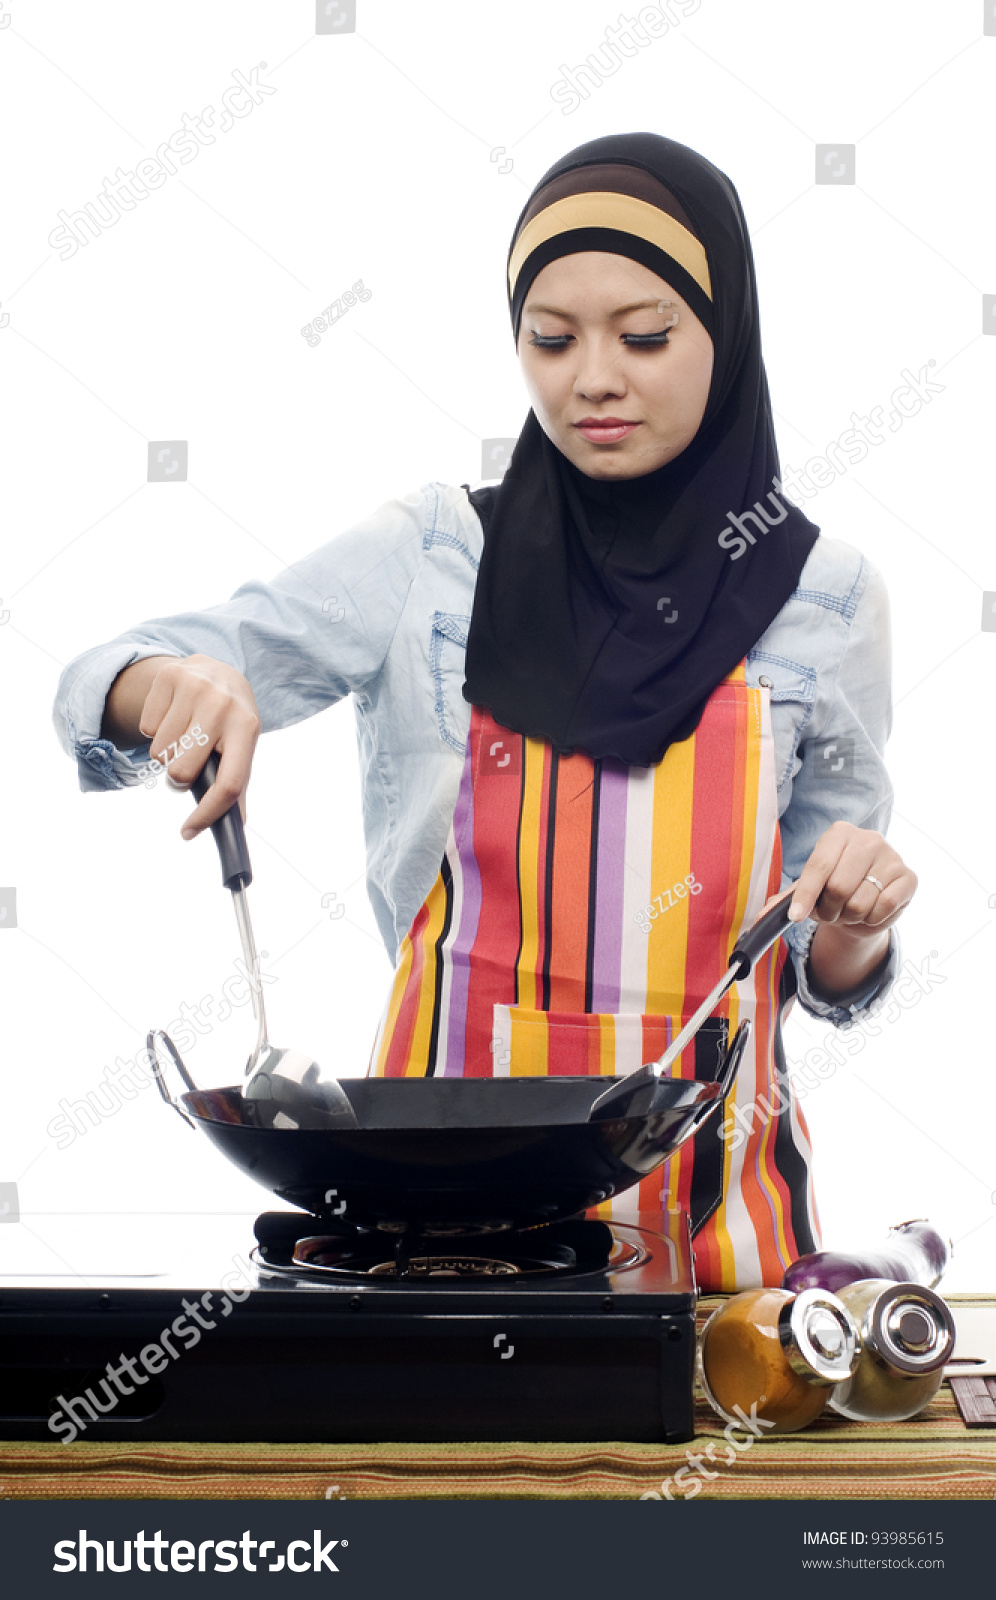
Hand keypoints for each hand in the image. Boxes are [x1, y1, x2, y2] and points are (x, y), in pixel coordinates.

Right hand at [136, 654, 260, 839]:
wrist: (217, 671)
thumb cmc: (231, 720)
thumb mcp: (242, 747)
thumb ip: (237, 784)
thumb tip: (236, 826)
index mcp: (247, 728)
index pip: (228, 784)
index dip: (207, 814)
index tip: (188, 832)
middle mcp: (222, 705)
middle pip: (181, 772)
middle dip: (179, 778)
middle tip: (187, 762)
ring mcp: (195, 687)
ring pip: (159, 752)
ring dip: (167, 752)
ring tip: (183, 734)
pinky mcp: (169, 675)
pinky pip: (146, 728)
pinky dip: (155, 730)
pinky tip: (173, 716)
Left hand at [784, 821, 915, 937]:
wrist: (869, 901)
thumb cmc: (834, 890)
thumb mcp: (809, 890)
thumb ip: (788, 900)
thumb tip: (764, 914)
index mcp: (839, 833)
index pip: (818, 866)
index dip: (805, 895)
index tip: (795, 916)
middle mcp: (868, 838)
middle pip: (838, 887)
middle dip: (830, 910)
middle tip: (832, 912)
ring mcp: (892, 855)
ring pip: (861, 902)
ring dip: (851, 917)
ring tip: (851, 911)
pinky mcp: (909, 876)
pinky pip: (885, 907)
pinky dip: (873, 919)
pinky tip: (872, 911)